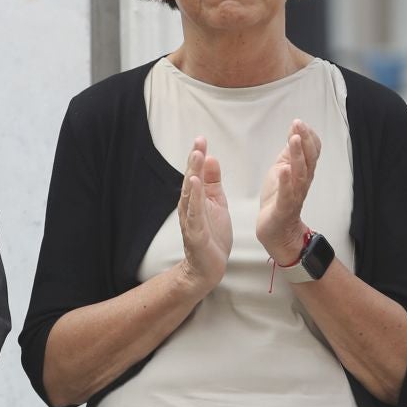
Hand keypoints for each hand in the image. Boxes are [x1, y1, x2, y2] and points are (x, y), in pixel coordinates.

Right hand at [177, 138, 230, 292]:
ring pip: (190, 193)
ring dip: (192, 173)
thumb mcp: (216, 203)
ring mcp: (190, 219)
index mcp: (196, 198)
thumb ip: (212, 182)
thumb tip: (210, 158)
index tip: (201, 138)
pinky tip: (195, 184)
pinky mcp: (195, 233)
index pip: (196, 173)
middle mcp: (189, 206)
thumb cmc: (212, 235)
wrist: (208, 267)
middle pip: (190, 179)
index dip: (198, 156)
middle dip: (194, 160)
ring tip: (196, 156)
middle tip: (198, 142)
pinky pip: (194, 213)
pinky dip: (194, 198)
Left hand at [256, 119, 320, 259]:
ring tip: (294, 139)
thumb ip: (290, 153)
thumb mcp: (283, 169)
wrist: (277, 230)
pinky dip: (286, 181)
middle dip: (305, 140)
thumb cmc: (279, 199)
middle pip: (309, 159)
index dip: (308, 136)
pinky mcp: (284, 207)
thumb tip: (294, 132)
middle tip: (299, 124)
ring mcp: (294, 194)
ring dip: (298, 155)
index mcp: (302, 172)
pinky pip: (287, 194)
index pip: (312, 151)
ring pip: (300, 173)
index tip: (300, 123)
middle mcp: (302, 182)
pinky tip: (284, 169)